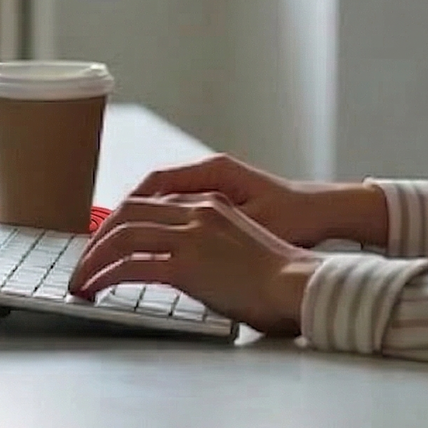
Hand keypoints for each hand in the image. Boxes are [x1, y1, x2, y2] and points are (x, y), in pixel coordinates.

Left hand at [66, 193, 320, 335]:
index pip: (152, 203)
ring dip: (93, 258)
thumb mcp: (242, 247)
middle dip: (99, 237)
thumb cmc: (281, 279)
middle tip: (84, 261)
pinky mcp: (188, 265)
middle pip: (129, 212)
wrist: (301, 286)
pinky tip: (94, 291)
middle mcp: (198, 211)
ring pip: (123, 236)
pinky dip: (105, 277)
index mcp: (211, 204)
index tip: (105, 243)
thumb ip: (212, 245)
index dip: (121, 222)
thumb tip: (190, 266)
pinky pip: (131, 266)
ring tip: (80, 280)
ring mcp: (192, 236)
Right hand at [121, 153, 333, 247]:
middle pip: (152, 193)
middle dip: (123, 220)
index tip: (108, 232)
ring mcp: (214, 190)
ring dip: (140, 226)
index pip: (155, 184)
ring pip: (163, 205)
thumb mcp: (252, 223)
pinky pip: (180, 214)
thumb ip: (211, 229)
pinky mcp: (221, 205)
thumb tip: (170, 239)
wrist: (324, 213)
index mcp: (213, 174)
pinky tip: (151, 253)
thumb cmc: (295, 217)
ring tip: (117, 252)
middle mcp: (210, 176)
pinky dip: (161, 229)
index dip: (127, 208)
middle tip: (102, 247)